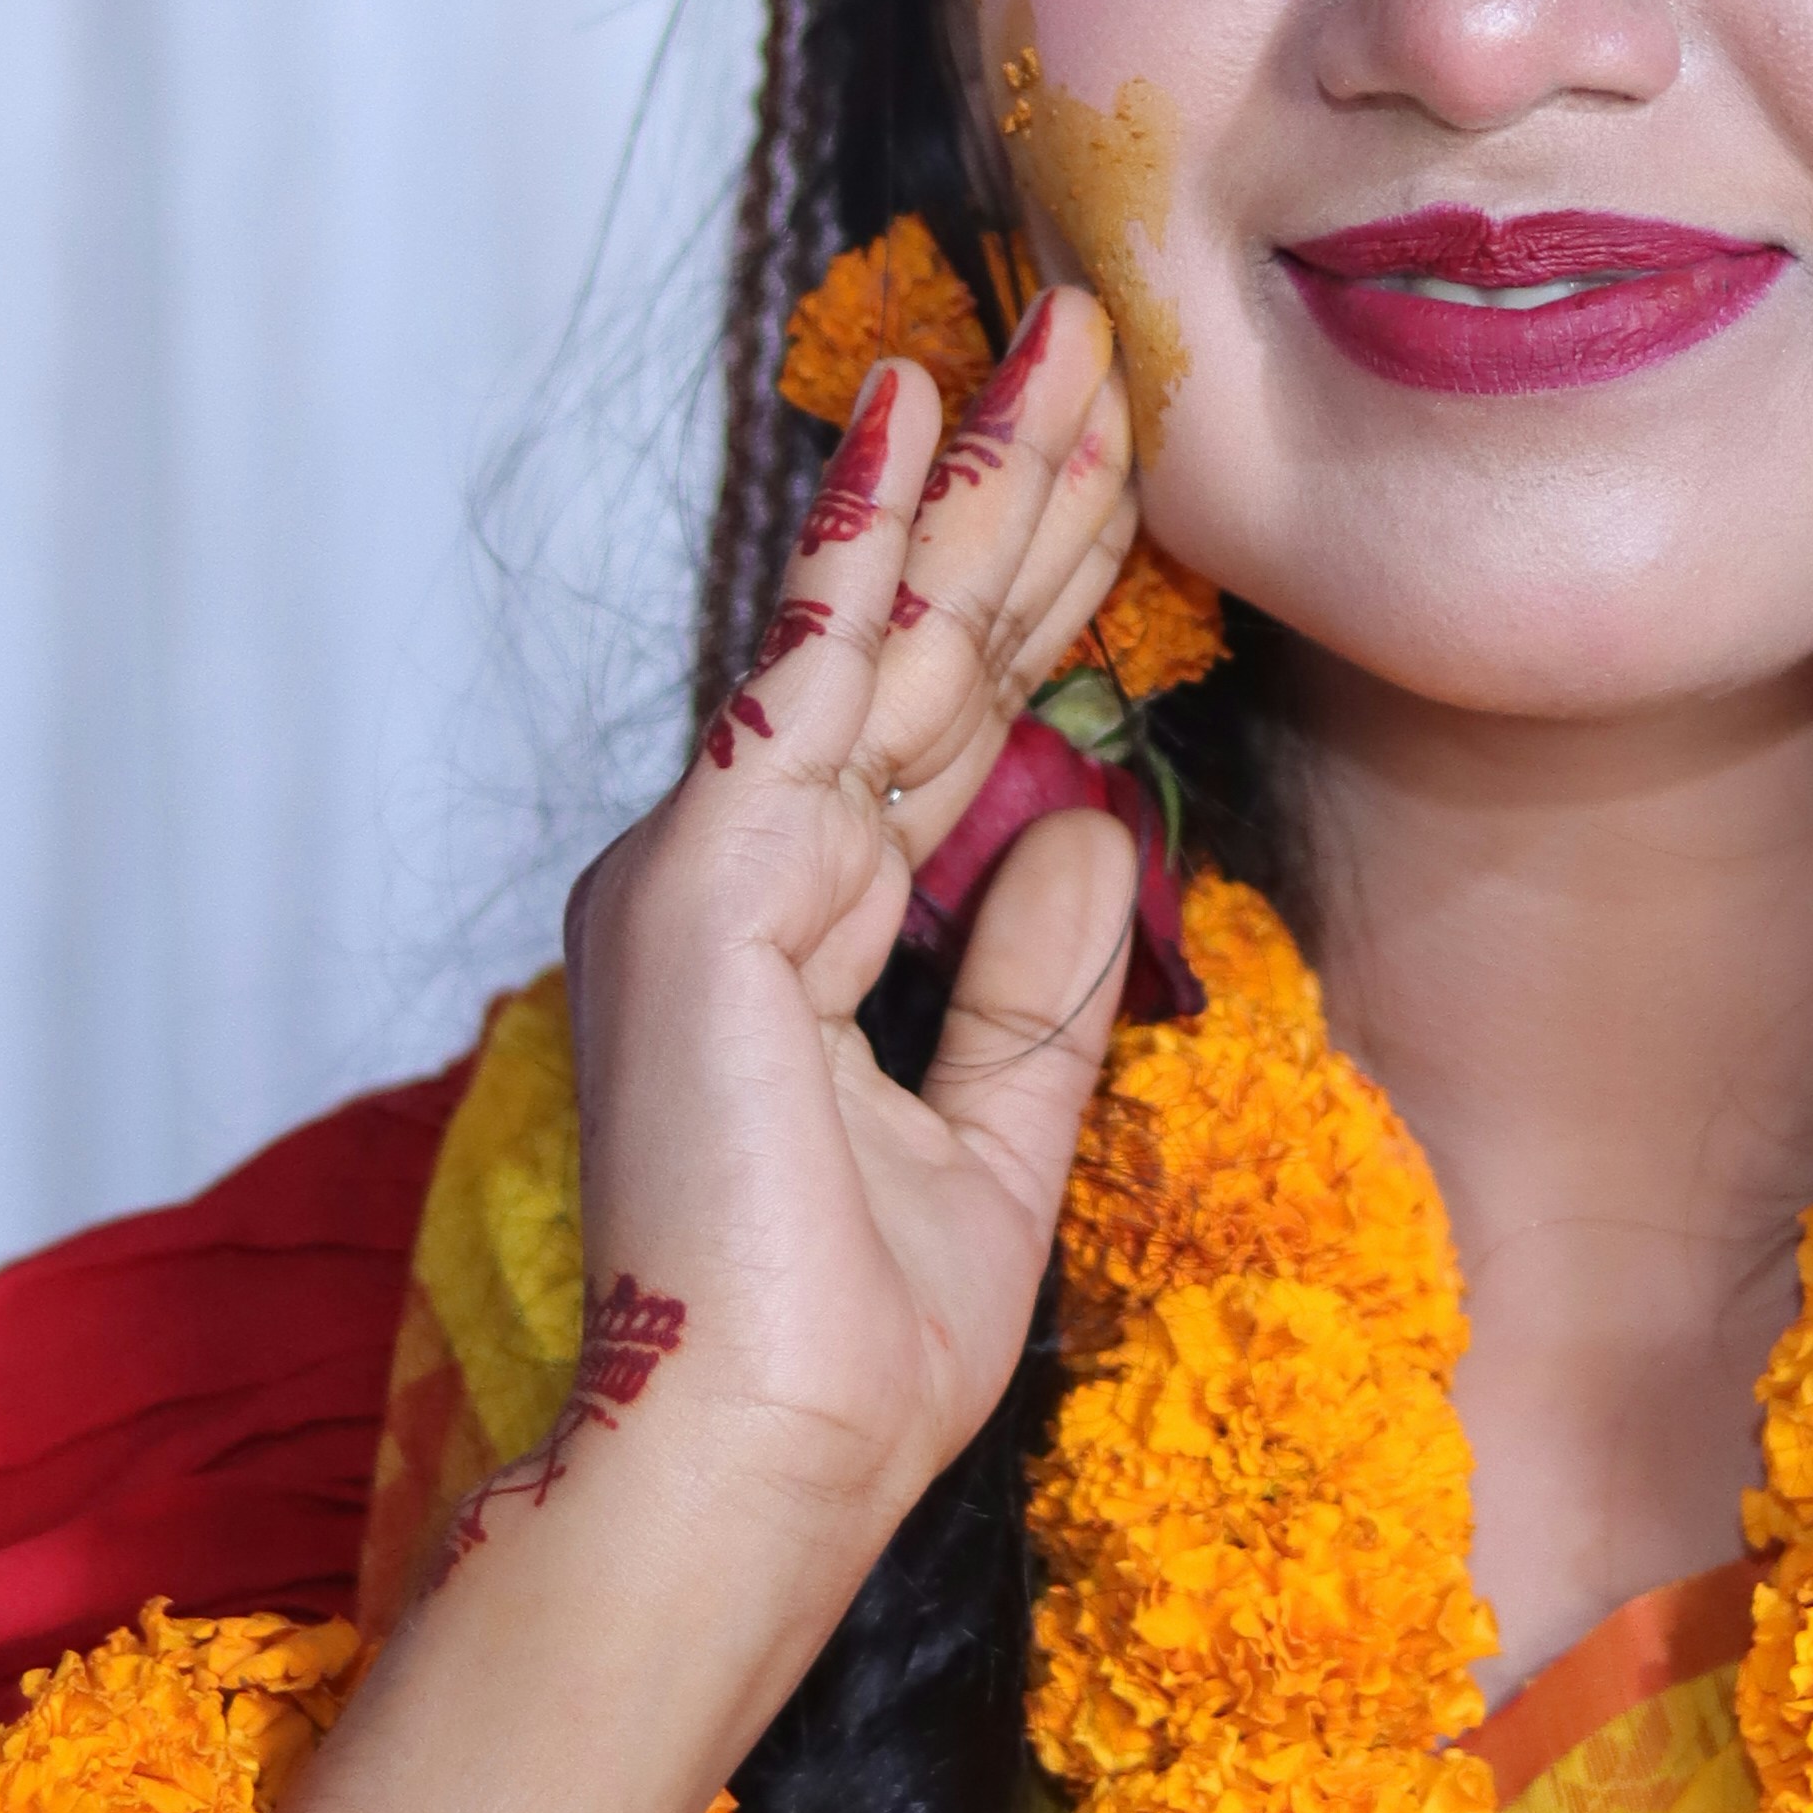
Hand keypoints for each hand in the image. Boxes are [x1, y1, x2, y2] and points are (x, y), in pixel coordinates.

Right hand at [542, 287, 1148, 1645]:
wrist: (748, 1477)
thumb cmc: (844, 1360)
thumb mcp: (987, 1149)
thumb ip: (1024, 989)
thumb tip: (1079, 828)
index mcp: (786, 934)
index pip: (942, 729)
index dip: (1027, 595)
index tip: (1106, 467)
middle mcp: (733, 874)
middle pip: (921, 652)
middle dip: (1020, 494)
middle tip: (1097, 337)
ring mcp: (709, 865)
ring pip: (890, 636)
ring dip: (985, 481)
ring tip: (1063, 336)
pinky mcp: (707, 883)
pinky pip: (820, 680)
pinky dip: (870, 544)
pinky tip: (914, 419)